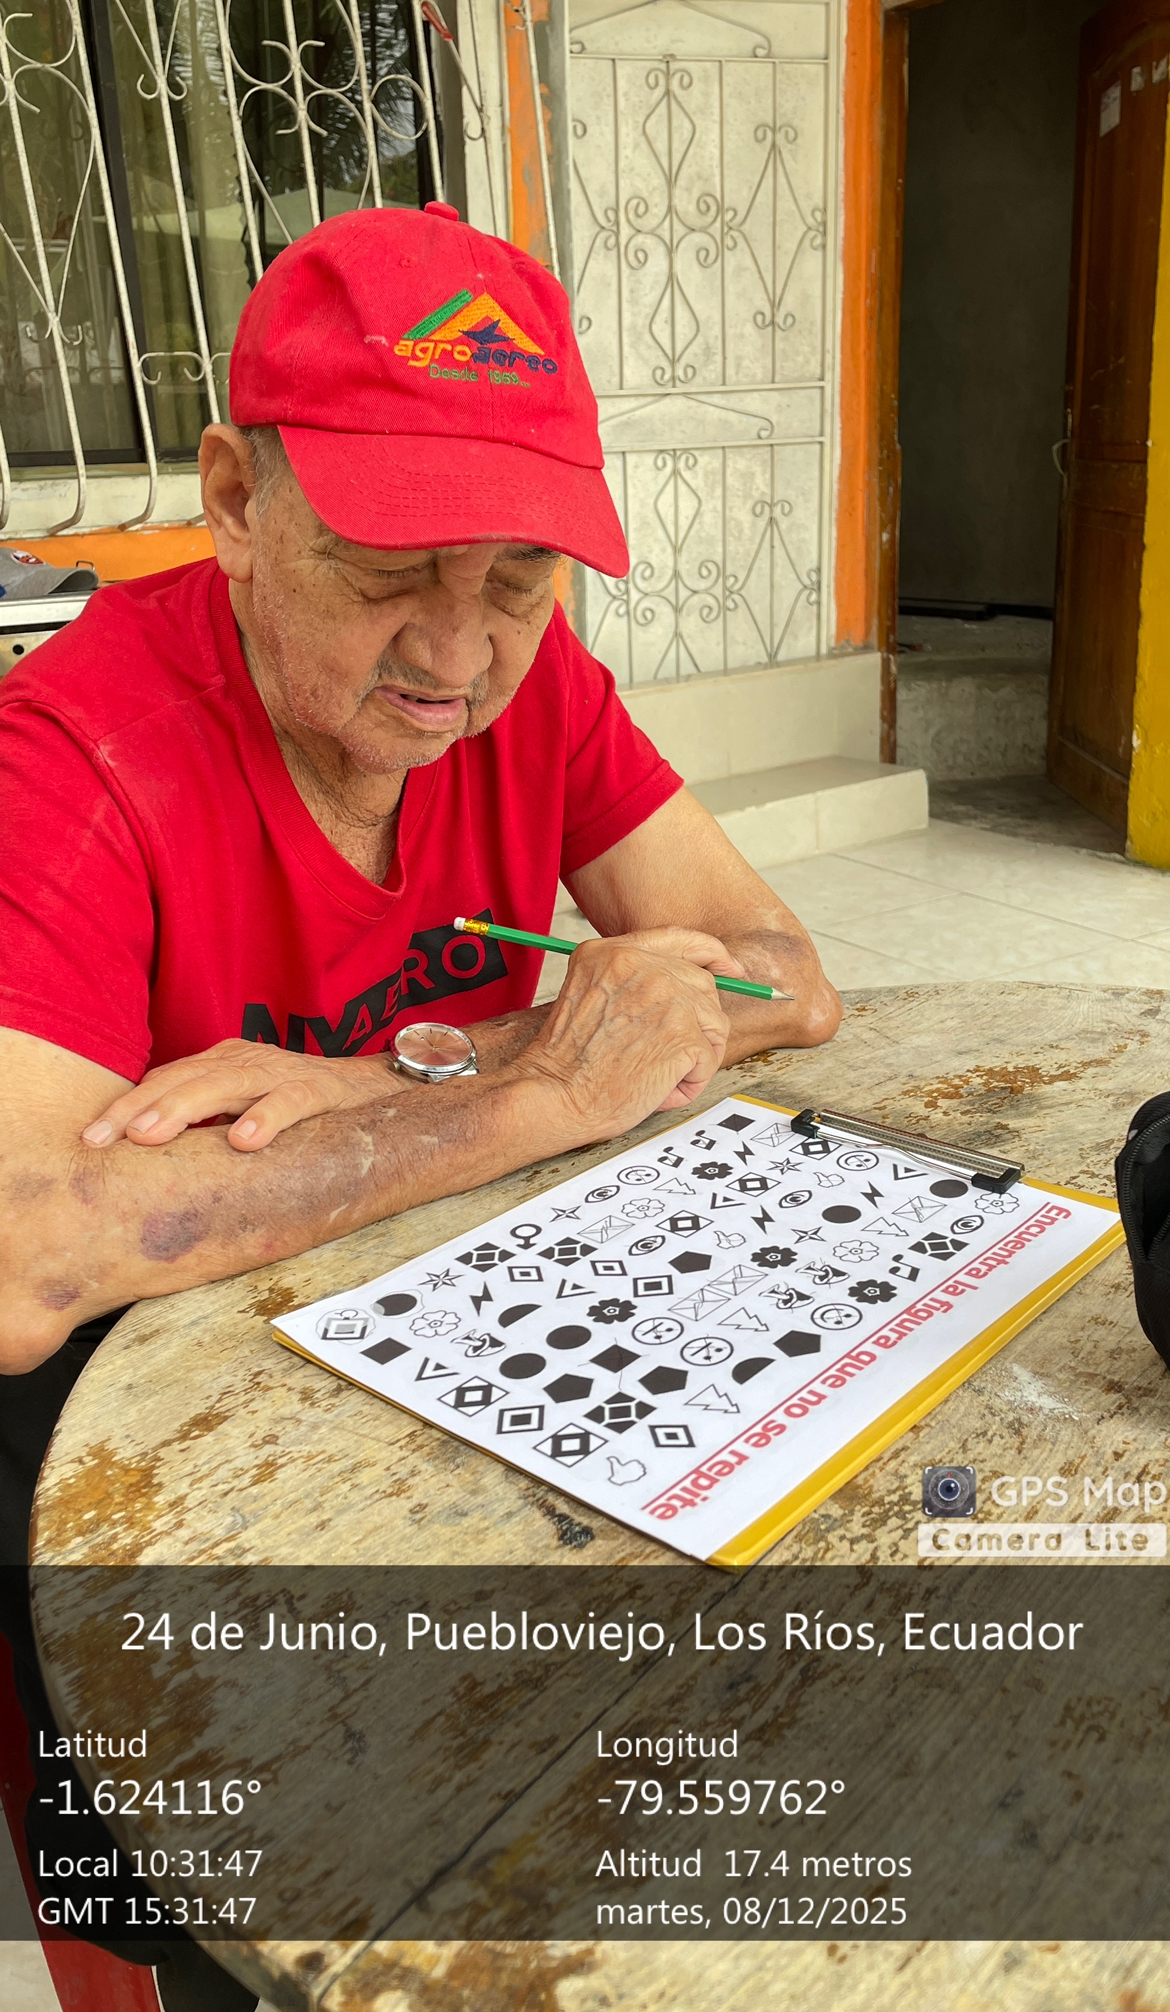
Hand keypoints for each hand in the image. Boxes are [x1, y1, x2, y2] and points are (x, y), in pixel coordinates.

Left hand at [80, 1039, 397, 1153]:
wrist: (372, 1087)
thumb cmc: (296, 1106)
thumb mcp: (240, 1113)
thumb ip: (203, 1128)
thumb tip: (147, 1168)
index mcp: (218, 1065)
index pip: (162, 1081)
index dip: (125, 1107)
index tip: (90, 1140)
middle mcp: (241, 1062)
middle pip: (181, 1080)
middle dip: (139, 1108)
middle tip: (107, 1139)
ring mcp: (278, 1072)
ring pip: (223, 1084)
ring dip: (183, 1108)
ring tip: (150, 1134)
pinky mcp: (317, 1089)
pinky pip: (288, 1101)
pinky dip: (266, 1118)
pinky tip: (245, 1141)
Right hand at [515, 927, 738, 1141]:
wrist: (554, 1095)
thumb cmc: (569, 1063)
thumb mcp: (592, 996)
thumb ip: (633, 981)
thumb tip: (692, 986)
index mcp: (612, 952)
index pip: (680, 939)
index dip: (712, 953)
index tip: (729, 968)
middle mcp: (639, 965)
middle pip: (703, 985)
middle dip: (698, 1023)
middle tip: (668, 1055)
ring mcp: (665, 996)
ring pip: (712, 1023)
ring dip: (693, 1056)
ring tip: (654, 1073)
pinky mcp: (683, 1033)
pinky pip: (709, 1058)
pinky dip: (689, 1082)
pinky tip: (657, 1087)